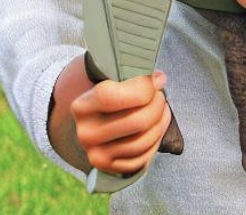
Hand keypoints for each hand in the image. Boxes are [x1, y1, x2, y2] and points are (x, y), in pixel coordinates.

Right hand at [49, 55, 172, 175]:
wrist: (91, 123)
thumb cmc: (107, 96)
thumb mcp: (109, 80)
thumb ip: (131, 75)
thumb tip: (159, 79)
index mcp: (81, 107)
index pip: (112, 96)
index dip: (141, 87)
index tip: (157, 80)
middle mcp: (86, 134)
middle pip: (135, 121)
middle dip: (156, 105)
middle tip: (160, 95)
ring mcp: (97, 155)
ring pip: (142, 142)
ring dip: (160, 123)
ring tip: (163, 109)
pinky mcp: (109, 169)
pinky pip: (141, 158)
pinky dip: (155, 141)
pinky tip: (158, 126)